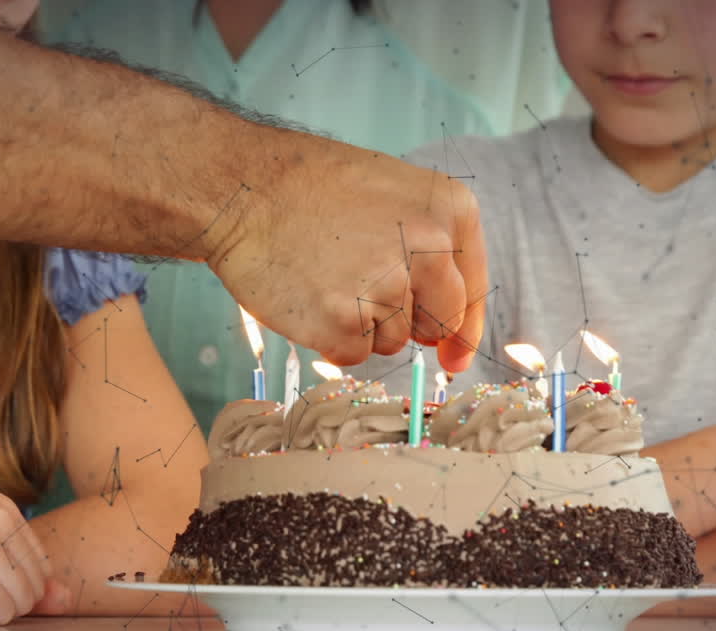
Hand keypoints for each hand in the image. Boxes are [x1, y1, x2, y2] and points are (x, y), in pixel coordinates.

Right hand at [208, 135, 486, 371]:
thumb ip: (429, 247)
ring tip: (324, 276)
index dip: (463, 329)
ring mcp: (388, 287)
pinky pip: (354, 355)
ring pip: (392, 341)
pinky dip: (329, 339)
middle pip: (438, 323)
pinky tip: (308, 295)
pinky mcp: (346, 322)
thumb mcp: (392, 193)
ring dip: (361, 326)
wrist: (243, 187)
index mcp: (450, 210)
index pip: (472, 289)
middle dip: (406, 324)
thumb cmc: (310, 188)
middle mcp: (430, 248)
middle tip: (359, 293)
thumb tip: (447, 335)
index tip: (454, 356)